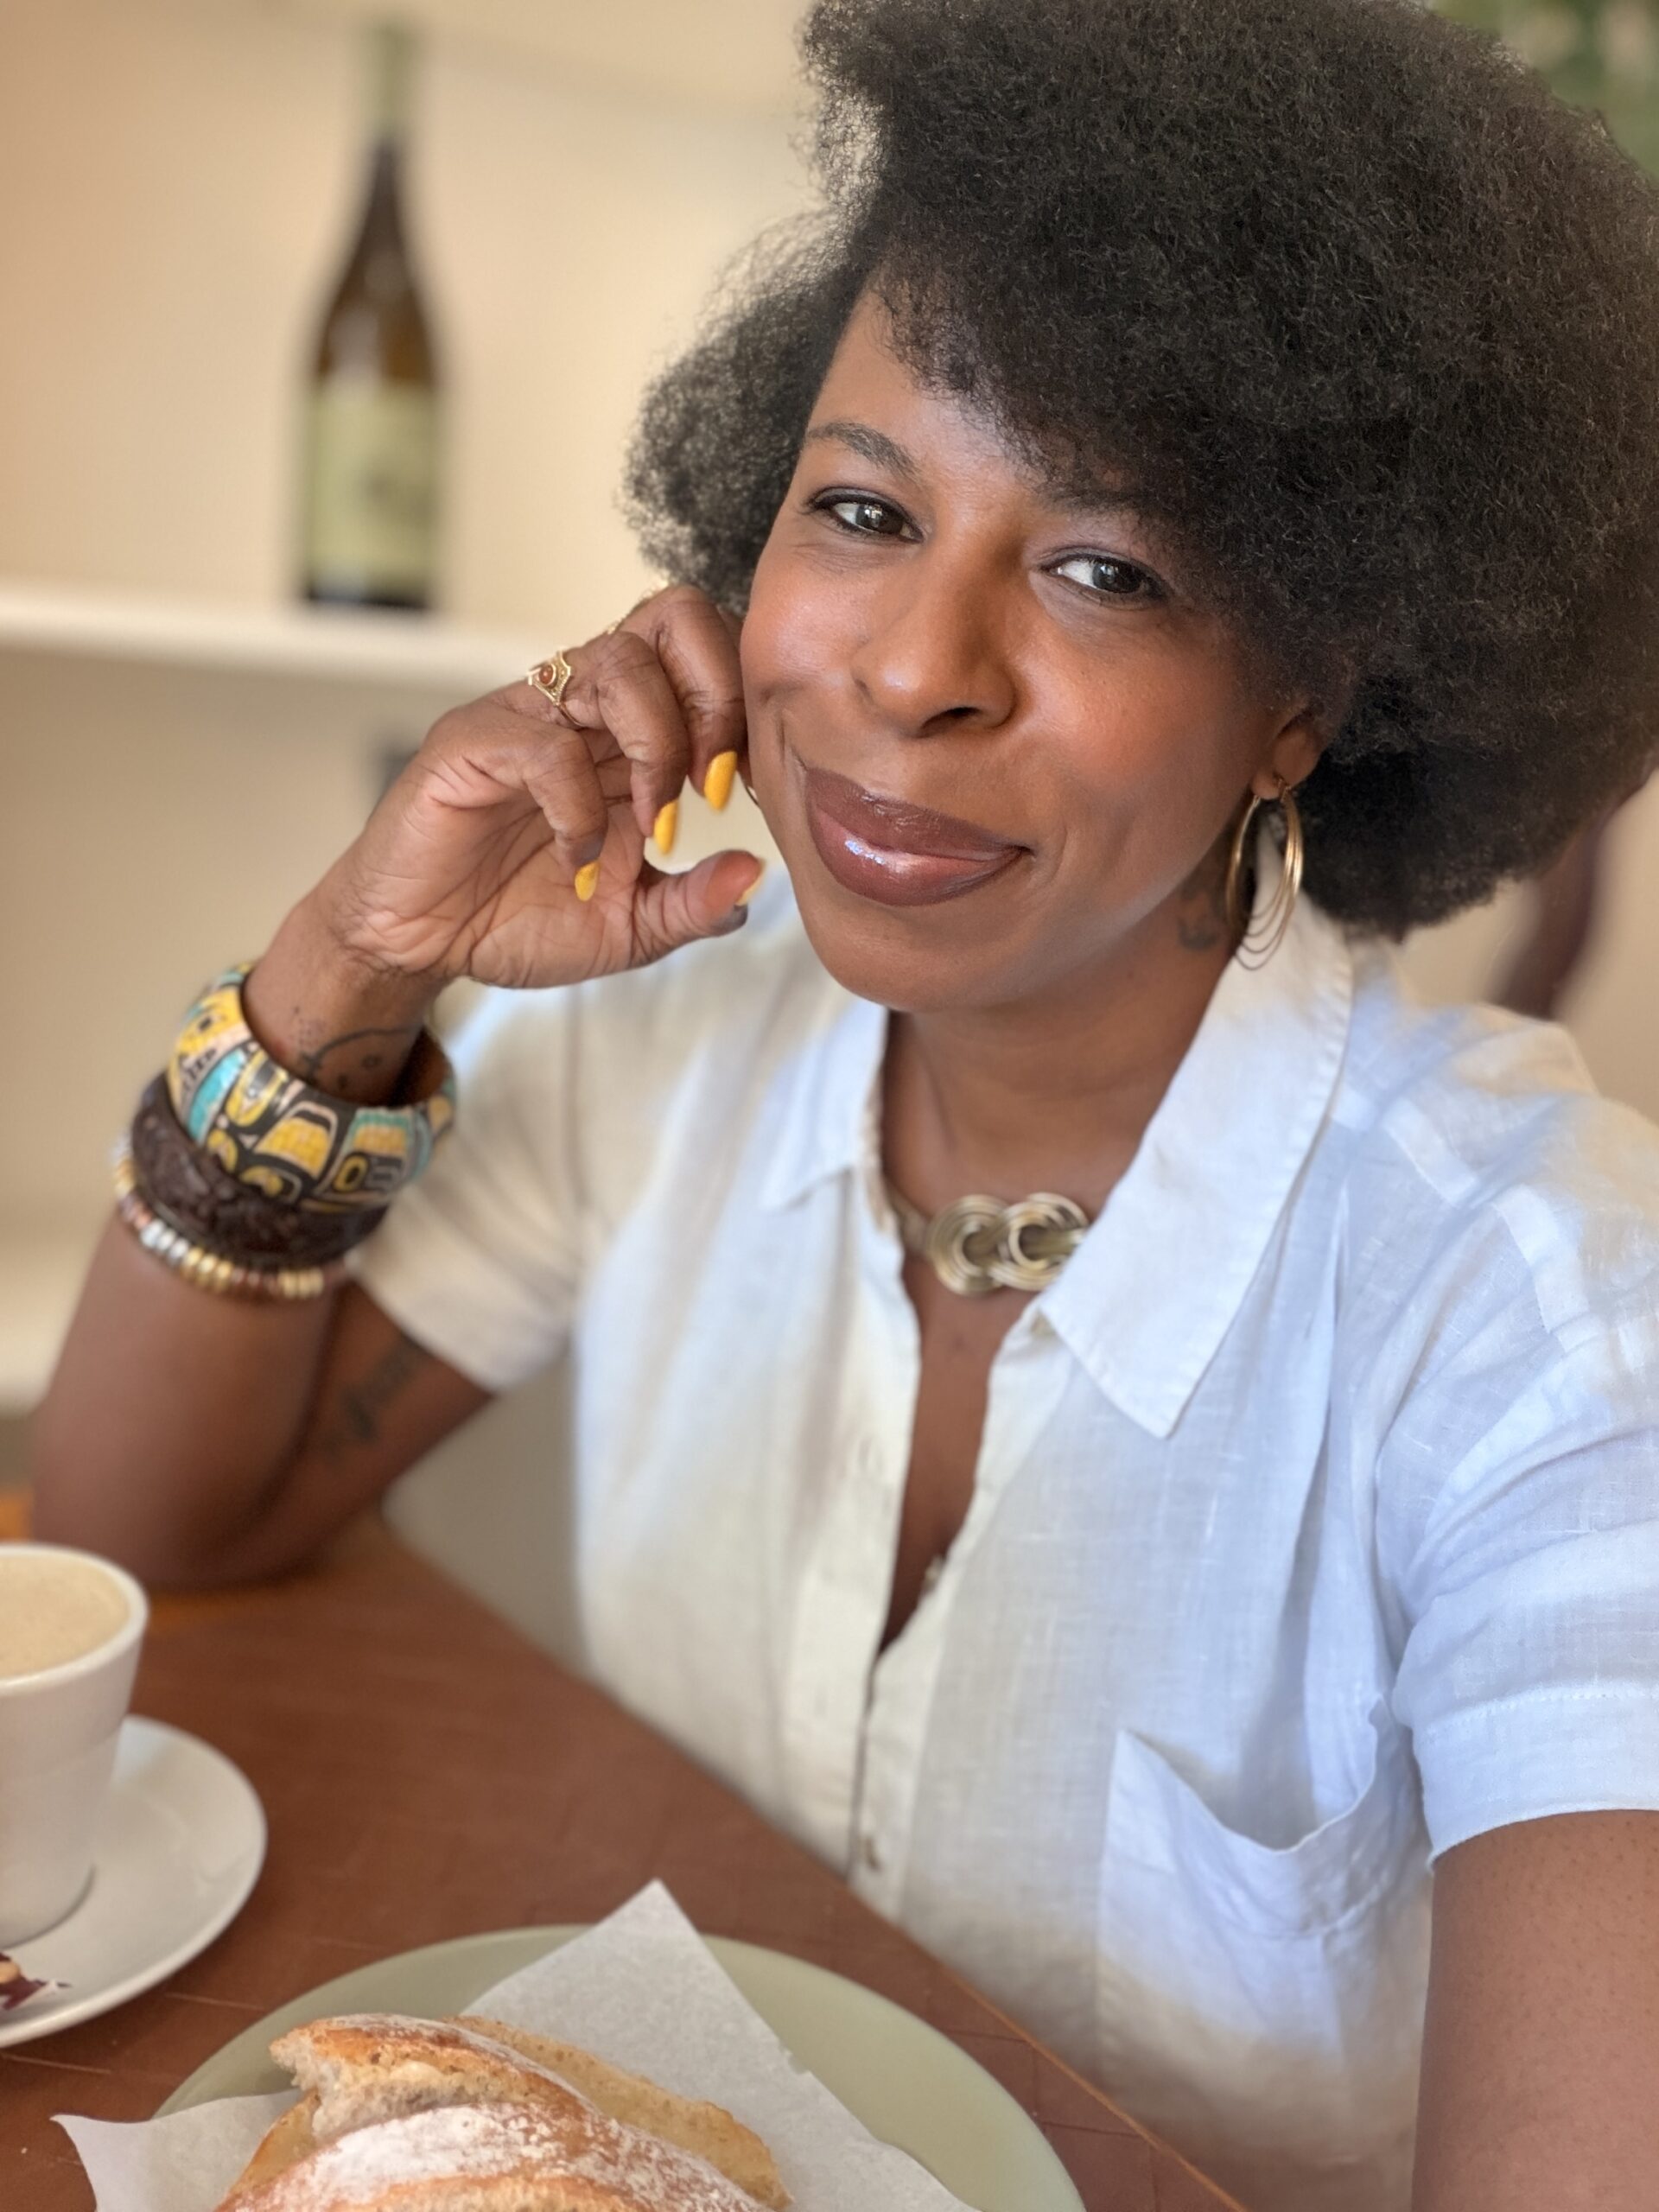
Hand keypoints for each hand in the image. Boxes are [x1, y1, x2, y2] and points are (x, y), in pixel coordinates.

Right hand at [317, 584, 760, 993]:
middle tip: (715, 790)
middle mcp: (584, 704)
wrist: (419, 944)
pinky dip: (580, 813)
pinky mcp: (470, 742)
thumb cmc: (517, 918)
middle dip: (717, 697)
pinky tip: (580, 864)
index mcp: (631, 728)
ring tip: (652, 832)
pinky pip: (546, 747)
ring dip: (657, 749)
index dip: (746, 708)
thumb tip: (757, 874)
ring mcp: (527, 715)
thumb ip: (696, 905)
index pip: (708, 650)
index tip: (754, 796)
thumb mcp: (632, 928)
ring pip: (617, 662)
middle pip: (675, 616)